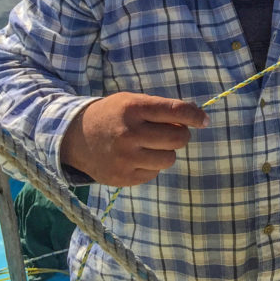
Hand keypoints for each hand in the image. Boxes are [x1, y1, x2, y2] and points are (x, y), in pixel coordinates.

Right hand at [60, 92, 208, 186]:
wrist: (75, 139)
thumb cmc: (113, 116)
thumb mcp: (133, 102)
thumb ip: (162, 109)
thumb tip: (196, 118)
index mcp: (133, 108)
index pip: (175, 111)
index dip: (195, 116)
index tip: (204, 120)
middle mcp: (129, 133)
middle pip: (177, 138)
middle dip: (181, 135)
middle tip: (173, 133)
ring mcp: (125, 158)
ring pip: (169, 159)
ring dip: (167, 152)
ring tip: (152, 146)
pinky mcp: (122, 178)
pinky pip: (154, 173)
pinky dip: (152, 165)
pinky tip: (137, 157)